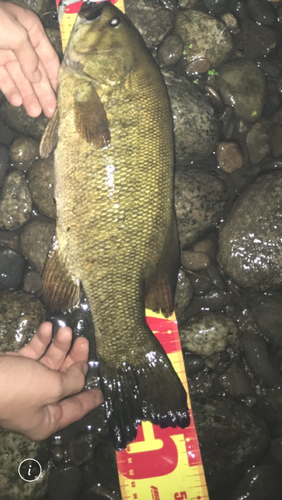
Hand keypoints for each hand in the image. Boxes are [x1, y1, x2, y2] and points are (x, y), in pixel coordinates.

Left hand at [0, 2, 59, 117]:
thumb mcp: (17, 34)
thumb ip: (30, 57)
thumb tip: (37, 76)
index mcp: (31, 30)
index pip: (48, 57)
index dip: (55, 77)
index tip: (61, 95)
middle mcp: (20, 42)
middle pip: (35, 72)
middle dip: (42, 92)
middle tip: (50, 111)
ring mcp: (5, 52)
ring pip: (20, 78)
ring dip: (28, 96)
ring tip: (35, 113)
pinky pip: (4, 79)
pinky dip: (11, 90)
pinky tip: (18, 102)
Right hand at [0, 322, 102, 439]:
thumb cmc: (18, 388)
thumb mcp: (51, 387)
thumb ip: (71, 381)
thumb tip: (80, 375)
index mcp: (46, 419)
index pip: (75, 409)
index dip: (89, 399)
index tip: (102, 393)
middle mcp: (36, 404)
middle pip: (64, 381)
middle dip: (74, 360)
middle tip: (84, 340)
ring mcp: (24, 385)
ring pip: (49, 364)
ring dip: (59, 346)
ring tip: (66, 330)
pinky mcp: (14, 368)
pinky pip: (33, 354)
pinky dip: (41, 342)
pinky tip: (47, 327)